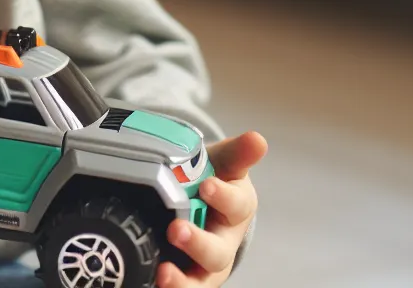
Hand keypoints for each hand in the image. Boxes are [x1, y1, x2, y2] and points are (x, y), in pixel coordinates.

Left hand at [156, 130, 266, 286]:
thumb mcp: (222, 161)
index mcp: (236, 208)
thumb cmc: (212, 177)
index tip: (207, 186)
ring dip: (183, 281)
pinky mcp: (187, 276)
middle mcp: (224, 242)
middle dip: (198, 243)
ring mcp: (205, 264)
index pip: (236, 205)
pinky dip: (171, 287)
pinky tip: (154, 283)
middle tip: (177, 231)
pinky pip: (182, 287)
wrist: (194, 197)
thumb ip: (236, 152)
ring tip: (164, 273)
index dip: (223, 197)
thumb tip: (258, 139)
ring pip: (200, 280)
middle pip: (217, 252)